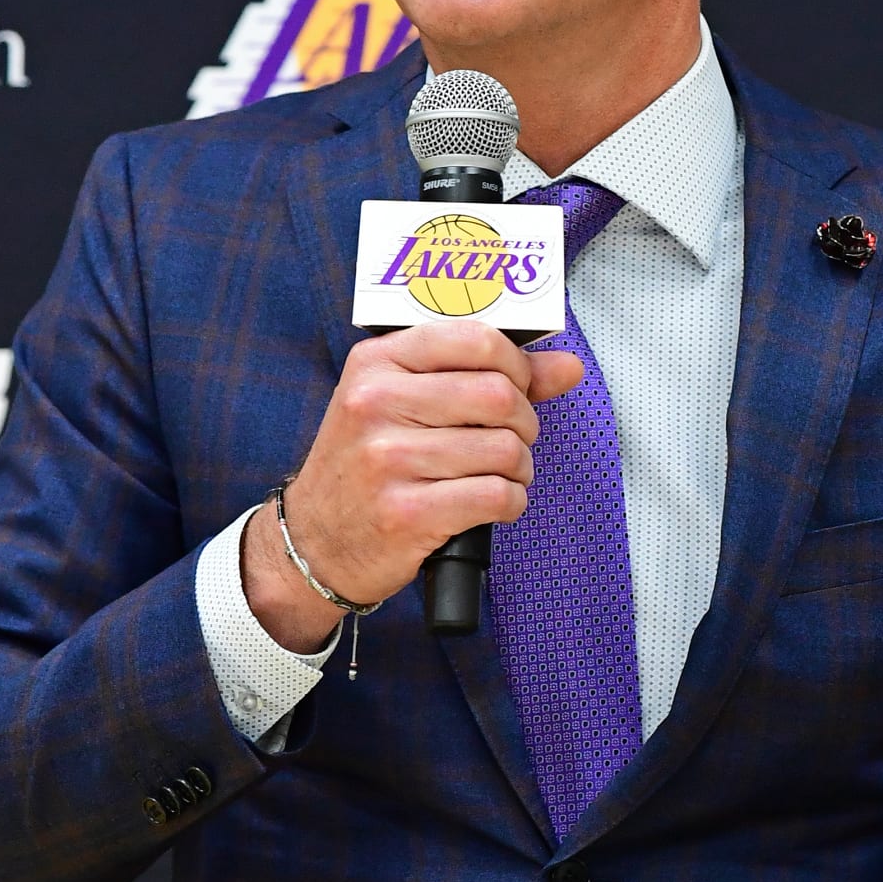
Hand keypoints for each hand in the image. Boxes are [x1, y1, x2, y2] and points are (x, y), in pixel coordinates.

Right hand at [241, 320, 581, 651]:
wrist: (315, 542)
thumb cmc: (367, 465)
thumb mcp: (404, 403)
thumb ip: (486, 375)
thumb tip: (567, 365)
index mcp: (376, 363)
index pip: (475, 339)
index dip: (515, 365)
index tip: (515, 388)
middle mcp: (376, 404)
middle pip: (499, 396)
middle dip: (524, 422)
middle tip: (511, 439)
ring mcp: (388, 461)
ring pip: (504, 449)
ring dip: (519, 468)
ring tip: (501, 474)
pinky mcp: (406, 514)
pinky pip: (496, 496)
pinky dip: (511, 502)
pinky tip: (494, 502)